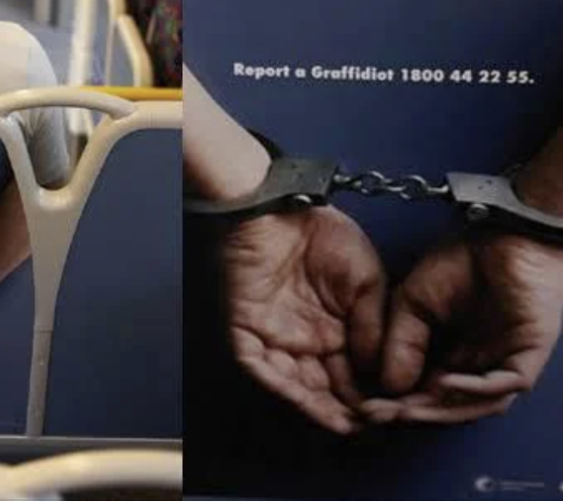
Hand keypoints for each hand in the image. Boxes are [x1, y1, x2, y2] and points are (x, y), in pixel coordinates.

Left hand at [222, 206, 385, 433]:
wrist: (283, 208)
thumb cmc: (325, 236)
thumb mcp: (368, 281)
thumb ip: (375, 325)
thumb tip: (385, 370)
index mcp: (337, 331)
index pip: (353, 376)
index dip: (370, 396)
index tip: (391, 413)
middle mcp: (306, 341)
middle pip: (324, 389)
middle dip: (345, 411)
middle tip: (368, 427)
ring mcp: (274, 337)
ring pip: (292, 385)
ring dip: (315, 408)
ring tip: (341, 424)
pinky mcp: (246, 330)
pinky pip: (259, 365)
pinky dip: (280, 385)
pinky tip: (304, 400)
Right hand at [362, 231, 562, 424]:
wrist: (502, 233)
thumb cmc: (463, 258)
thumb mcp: (411, 301)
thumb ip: (400, 340)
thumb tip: (388, 383)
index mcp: (452, 354)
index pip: (423, 389)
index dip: (395, 400)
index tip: (365, 404)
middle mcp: (478, 365)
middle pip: (446, 405)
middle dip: (412, 412)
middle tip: (380, 414)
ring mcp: (504, 363)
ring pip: (473, 404)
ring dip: (439, 410)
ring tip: (406, 409)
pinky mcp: (527, 356)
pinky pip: (502, 386)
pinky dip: (473, 390)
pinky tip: (443, 385)